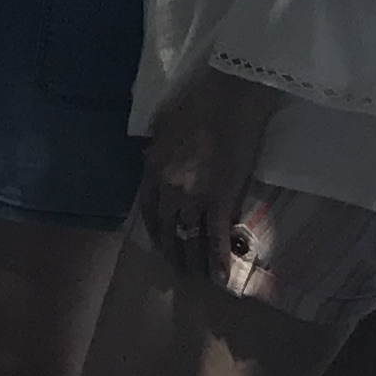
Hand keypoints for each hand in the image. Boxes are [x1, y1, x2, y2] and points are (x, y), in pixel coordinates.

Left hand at [139, 67, 274, 266]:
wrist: (229, 98)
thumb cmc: (198, 103)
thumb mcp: (163, 125)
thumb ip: (155, 147)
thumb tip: (151, 157)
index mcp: (153, 168)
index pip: (147, 208)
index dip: (154, 228)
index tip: (159, 241)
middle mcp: (168, 188)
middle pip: (166, 227)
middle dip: (171, 250)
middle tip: (177, 268)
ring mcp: (193, 196)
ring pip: (189, 236)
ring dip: (193, 259)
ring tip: (197, 276)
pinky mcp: (220, 199)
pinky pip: (216, 236)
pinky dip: (218, 258)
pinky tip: (221, 276)